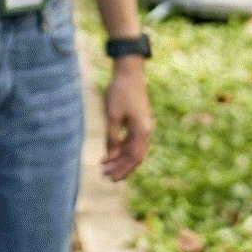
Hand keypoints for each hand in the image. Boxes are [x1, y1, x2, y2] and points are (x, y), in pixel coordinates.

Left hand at [102, 59, 152, 180]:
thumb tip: (110, 156)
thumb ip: (112, 136)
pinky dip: (121, 148)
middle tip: (106, 177)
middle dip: (121, 168)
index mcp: (142, 132)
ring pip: (133, 150)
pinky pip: (131, 141)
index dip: (122, 169)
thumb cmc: (120, 93)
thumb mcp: (113, 115)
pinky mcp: (137, 123)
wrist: (129, 74)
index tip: (110, 177)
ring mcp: (142, 128)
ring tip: (106, 167)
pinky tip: (111, 153)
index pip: (133, 157)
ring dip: (120, 159)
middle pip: (134, 157)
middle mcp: (145, 132)